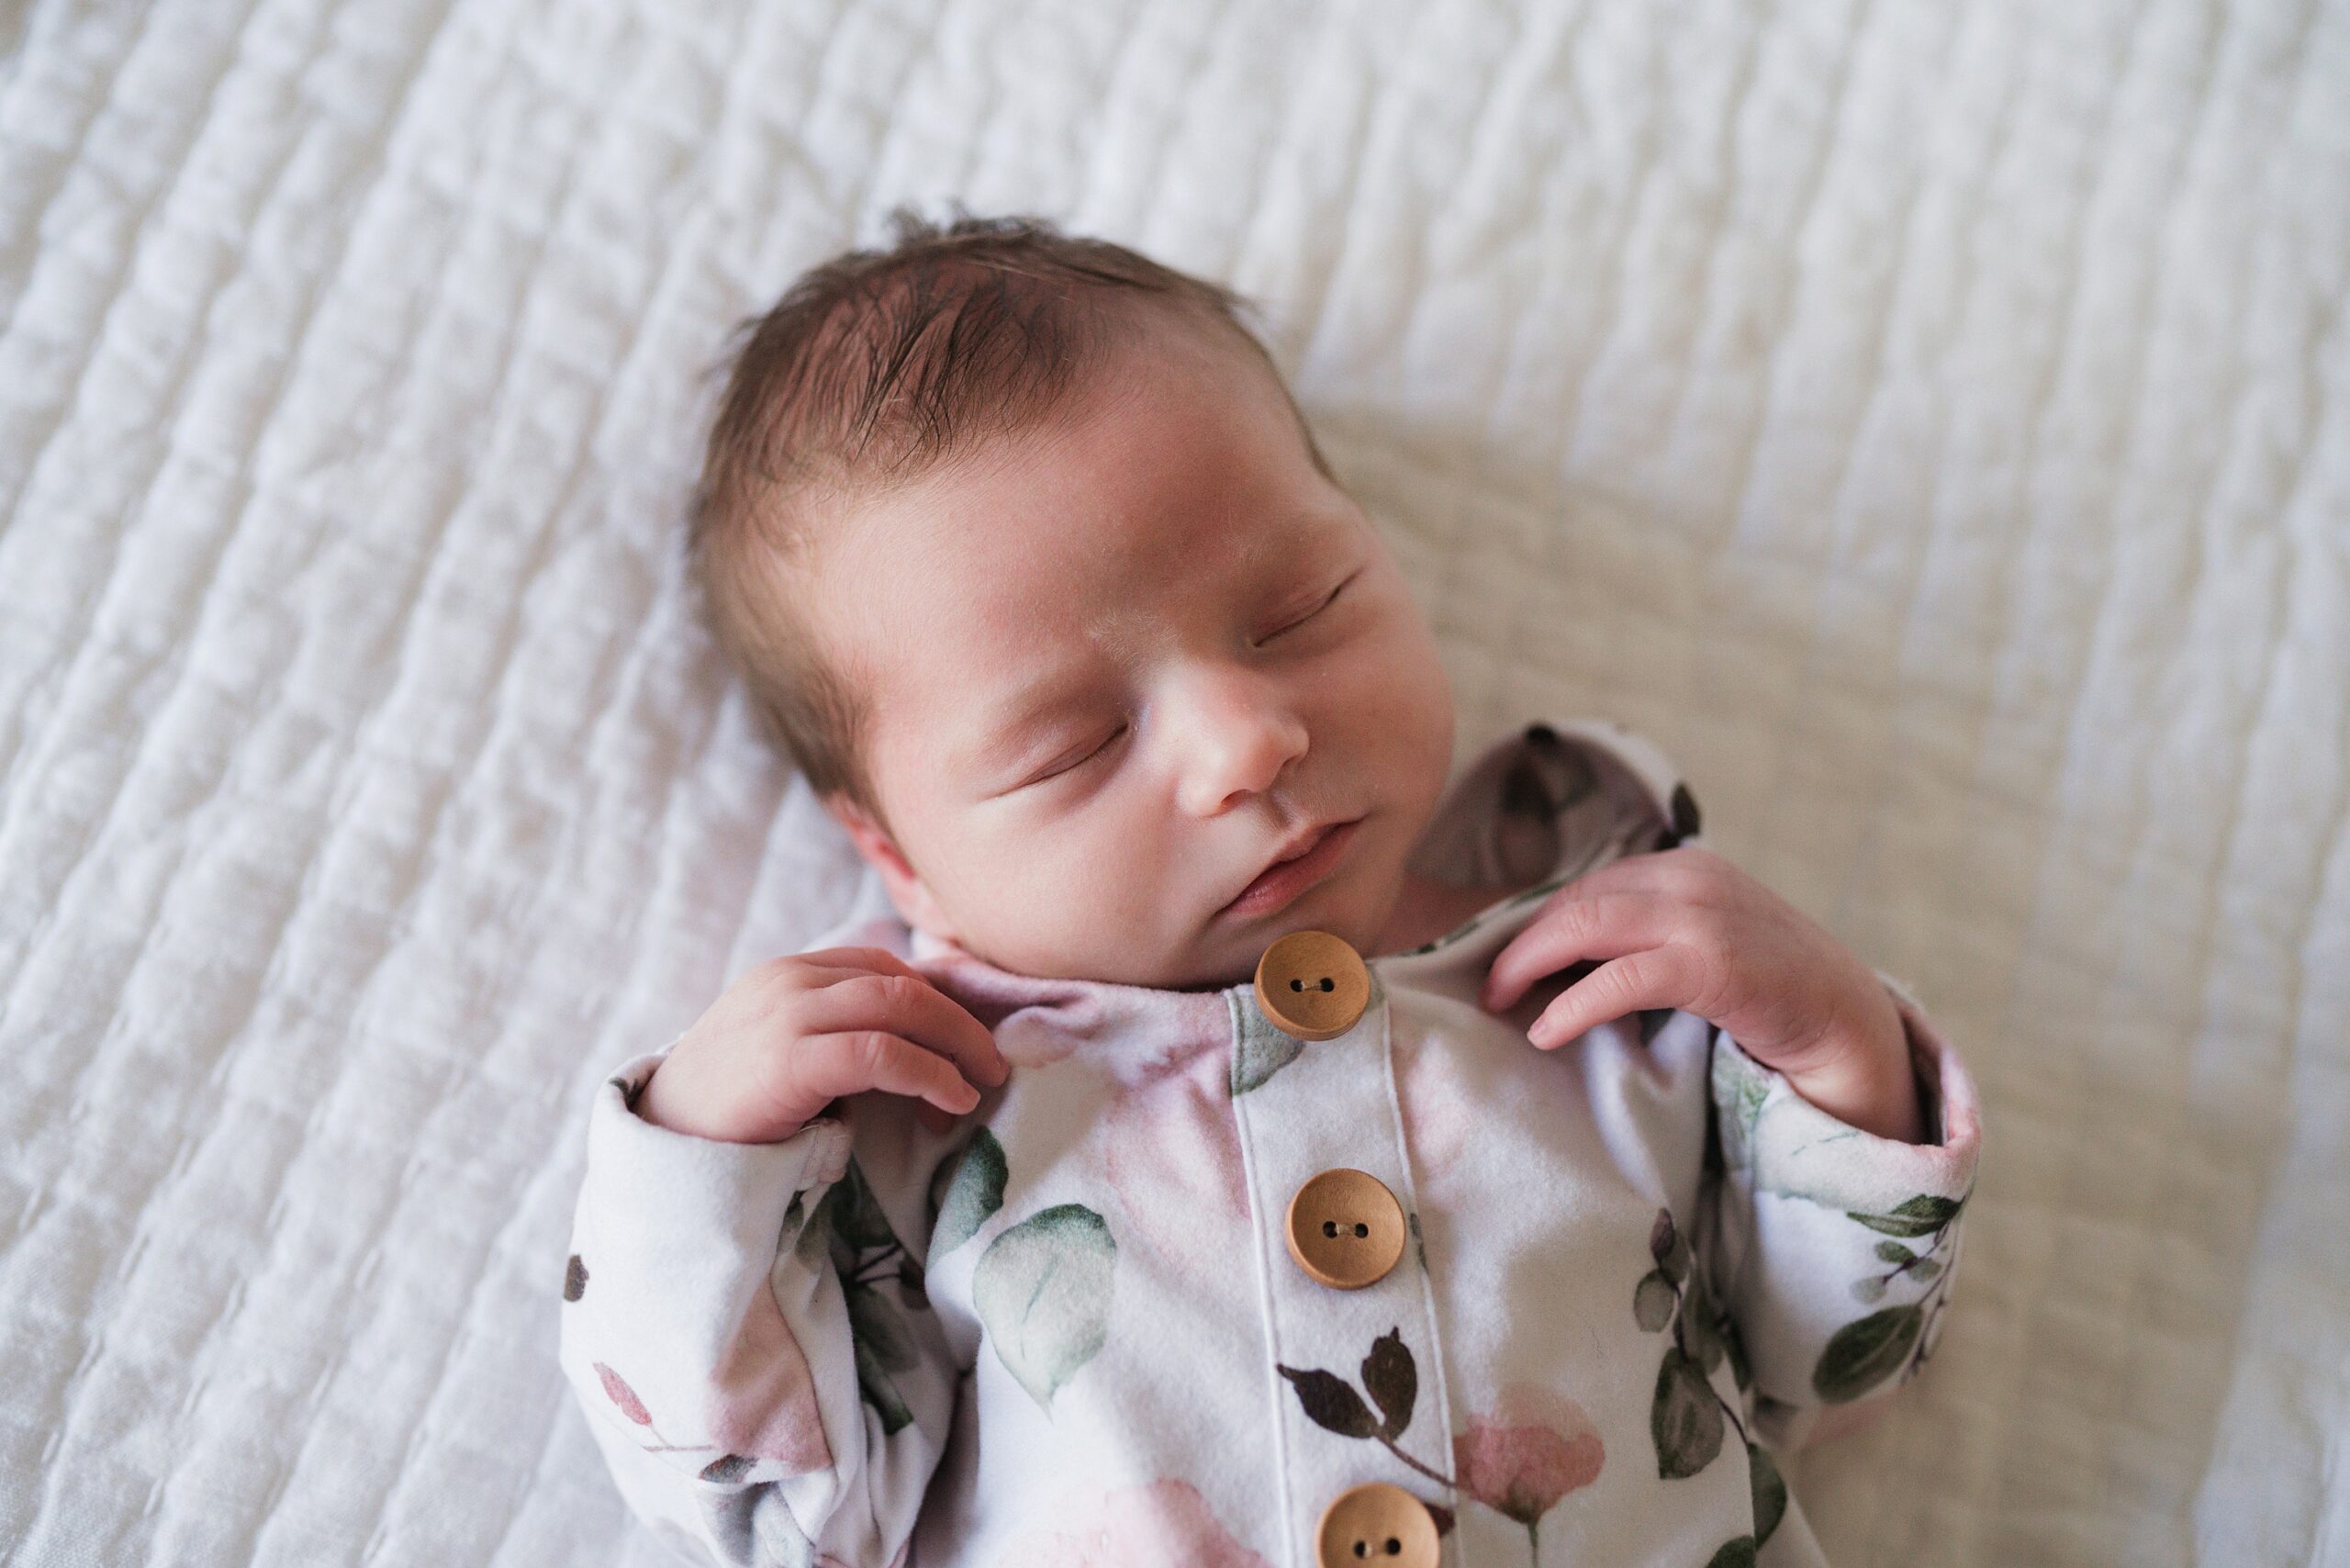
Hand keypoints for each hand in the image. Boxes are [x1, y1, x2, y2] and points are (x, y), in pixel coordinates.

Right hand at [635, 946, 1008, 1143]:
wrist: (658, 1153)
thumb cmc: (725, 1115)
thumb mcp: (782, 1055)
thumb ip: (833, 1036)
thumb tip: (917, 1050)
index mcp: (788, 972)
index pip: (884, 966)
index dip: (937, 1002)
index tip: (967, 1043)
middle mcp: (789, 979)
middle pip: (901, 980)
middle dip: (959, 1021)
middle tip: (994, 1063)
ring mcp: (786, 1014)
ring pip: (900, 1006)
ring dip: (956, 1044)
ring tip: (981, 1085)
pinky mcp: (789, 1059)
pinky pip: (881, 1052)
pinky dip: (930, 1073)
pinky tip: (952, 1101)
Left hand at [1479, 847, 1921, 1141]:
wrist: (1853, 1024)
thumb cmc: (1769, 993)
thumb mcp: (1702, 946)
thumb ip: (1646, 939)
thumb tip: (1560, 964)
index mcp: (1684, 868)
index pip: (1587, 887)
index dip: (1537, 926)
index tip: (1504, 963)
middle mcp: (1691, 877)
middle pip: (1576, 901)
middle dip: (1521, 944)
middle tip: (1488, 987)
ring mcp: (1704, 916)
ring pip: (1587, 926)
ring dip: (1531, 966)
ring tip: (1501, 1003)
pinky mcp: (1714, 964)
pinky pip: (1621, 978)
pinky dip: (1573, 1004)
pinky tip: (1546, 1032)